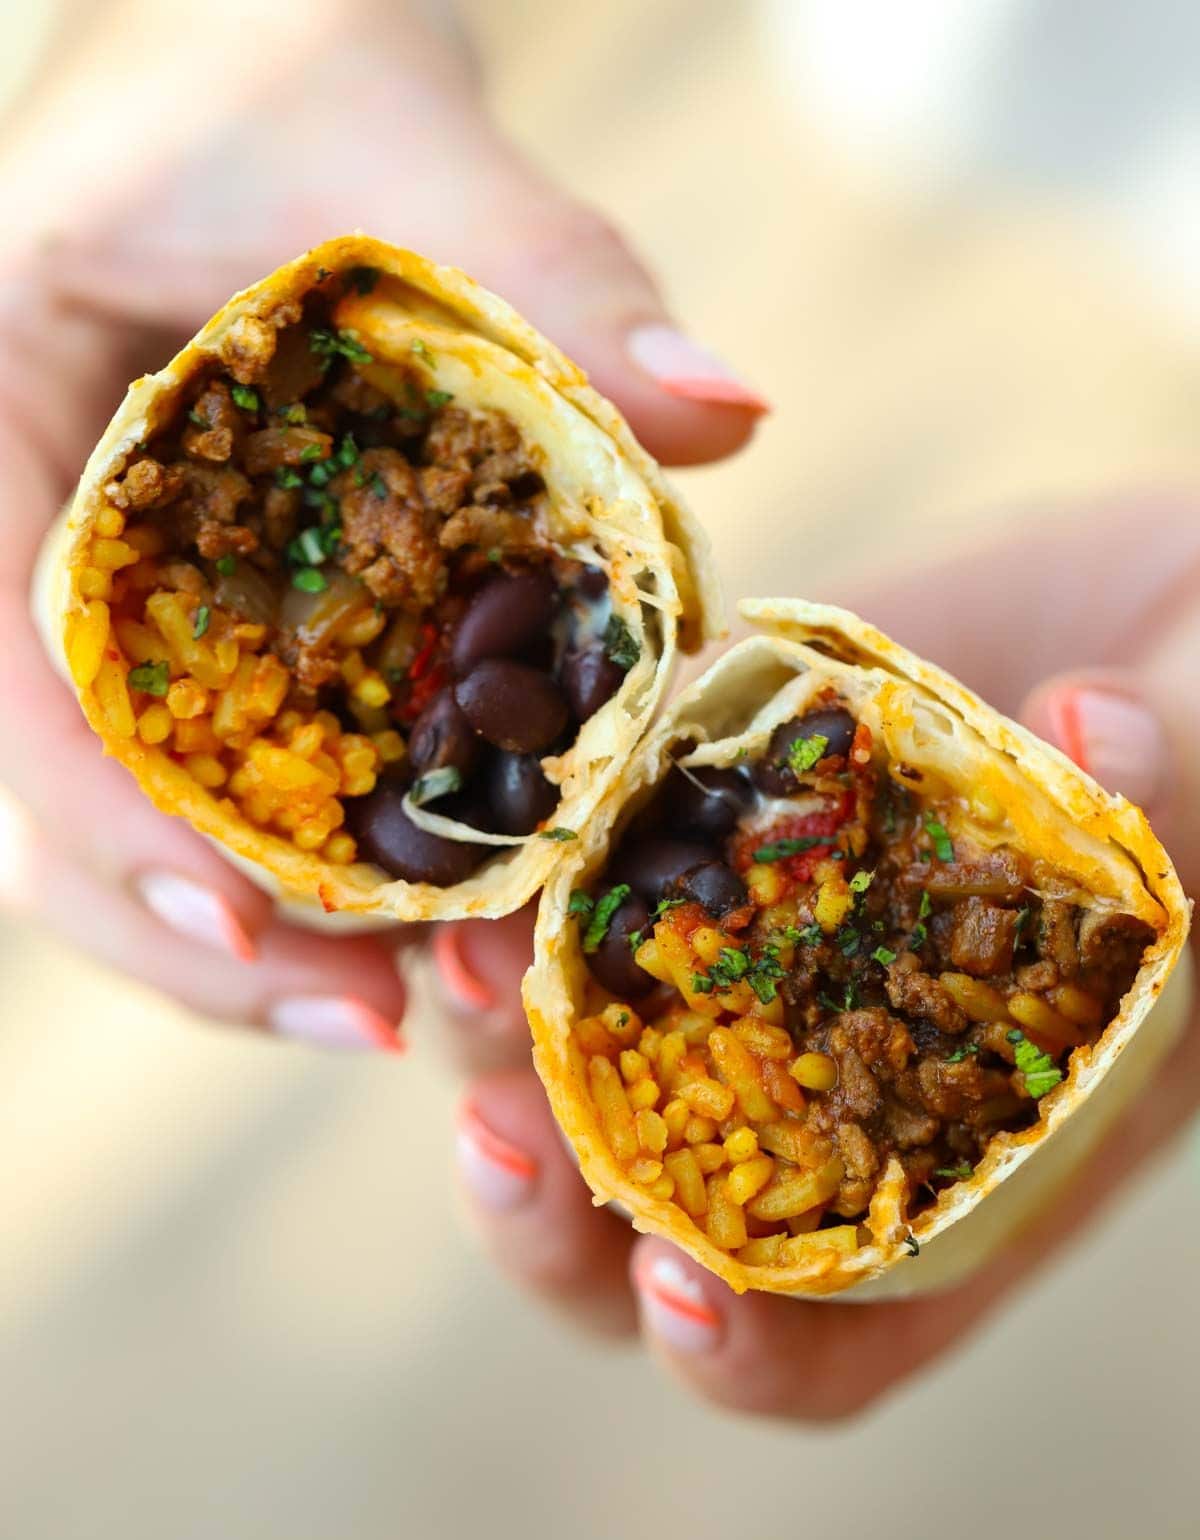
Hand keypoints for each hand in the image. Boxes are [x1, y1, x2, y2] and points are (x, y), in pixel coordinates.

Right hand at [0, 0, 765, 1047]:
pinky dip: (312, 866)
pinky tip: (443, 911)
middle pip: (48, 814)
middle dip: (206, 944)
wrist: (254, 79)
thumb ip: (538, 261)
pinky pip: (217, 783)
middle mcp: (8, 558)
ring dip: (268, 945)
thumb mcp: (378, 130)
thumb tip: (727, 411)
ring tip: (431, 1003)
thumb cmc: (268, 74)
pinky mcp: (190, 642)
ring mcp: (93, 616)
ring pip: (129, 834)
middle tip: (385, 1021)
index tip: (259, 934)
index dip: (107, 836)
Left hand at [451, 494, 1198, 1413]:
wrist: (1165, 619)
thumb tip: (1095, 729)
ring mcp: (739, 941)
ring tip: (457, 956)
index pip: (829, 1329)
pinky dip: (509, 863)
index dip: (752, 1348)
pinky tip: (479, 828)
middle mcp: (824, 1069)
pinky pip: (562, 862)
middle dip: (555, 1208)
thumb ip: (1177, 813)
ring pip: (558, 1047)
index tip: (685, 1293)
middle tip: (507, 1135)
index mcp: (958, 1152)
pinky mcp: (687, 806)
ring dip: (481, 1032)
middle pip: (642, 1216)